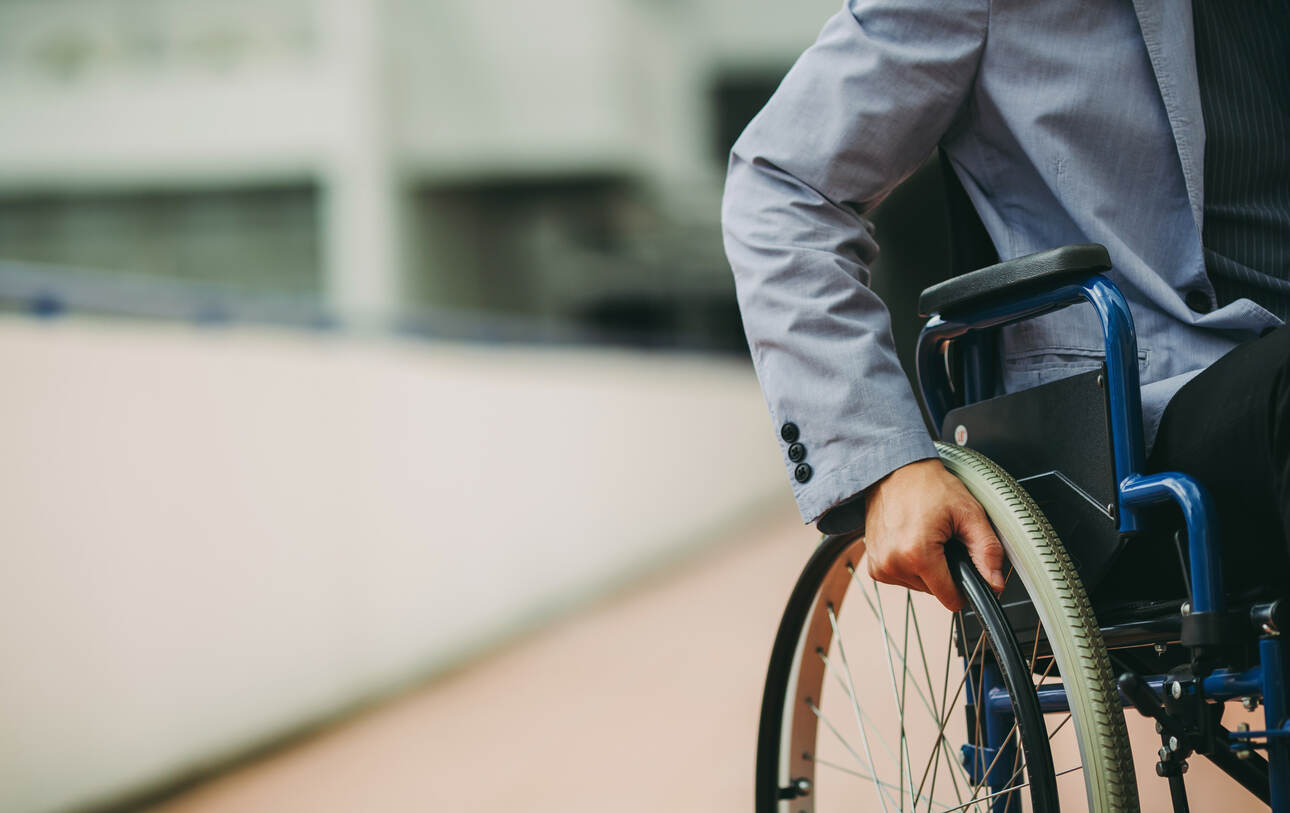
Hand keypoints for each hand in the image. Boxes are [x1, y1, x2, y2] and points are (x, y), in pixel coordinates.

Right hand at [862, 459, 1004, 610]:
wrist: (895, 471)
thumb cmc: (929, 486)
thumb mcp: (969, 513)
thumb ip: (987, 551)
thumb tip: (996, 584)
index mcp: (917, 554)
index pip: (951, 599)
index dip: (964, 586)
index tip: (963, 562)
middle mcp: (893, 564)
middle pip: (935, 592)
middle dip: (943, 570)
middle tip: (942, 539)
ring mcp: (880, 566)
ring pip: (918, 586)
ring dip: (926, 568)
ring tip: (925, 537)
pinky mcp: (873, 565)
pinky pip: (901, 579)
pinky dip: (909, 565)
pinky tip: (910, 541)